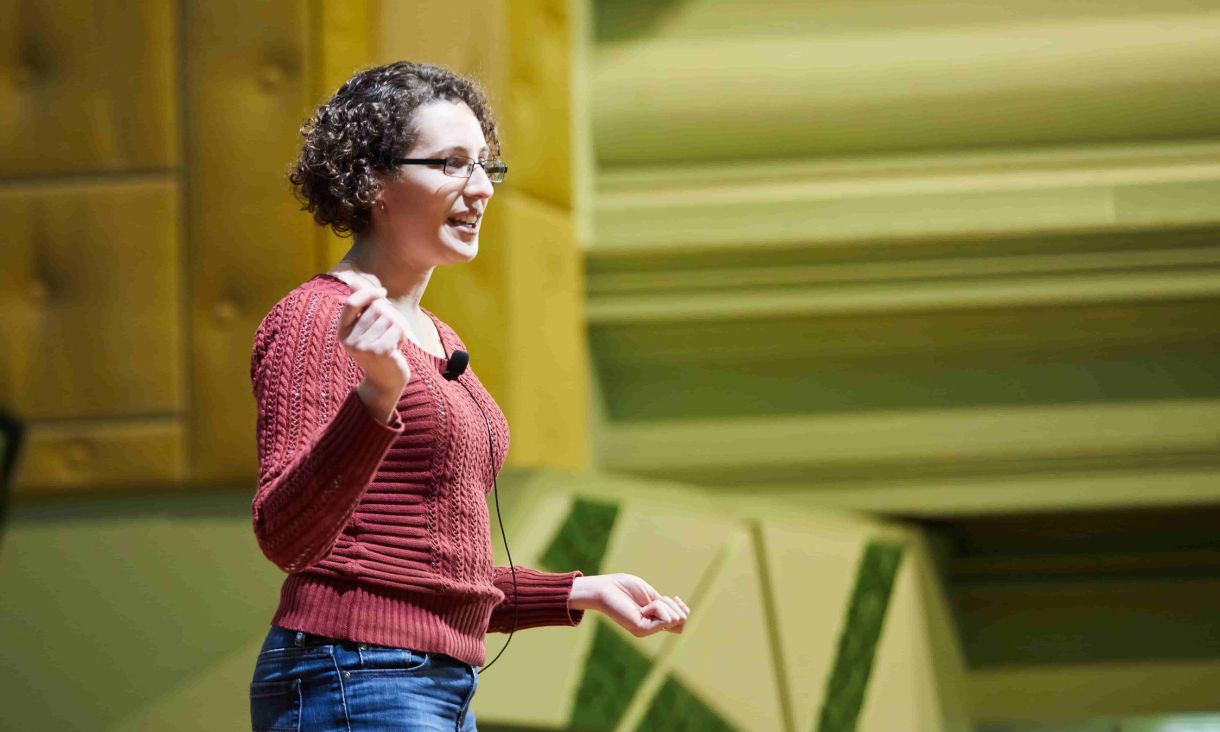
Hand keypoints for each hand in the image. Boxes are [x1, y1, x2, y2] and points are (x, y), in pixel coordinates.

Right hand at [334, 272, 411, 421]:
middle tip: (389, 331)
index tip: (382, 292)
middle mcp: (350, 340)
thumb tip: (353, 281)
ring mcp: (364, 347)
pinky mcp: (380, 352)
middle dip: (390, 315)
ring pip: (389, 317)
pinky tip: (398, 347)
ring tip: (392, 341)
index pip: (352, 303)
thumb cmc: (378, 349)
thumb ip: (361, 306)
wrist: (385, 382)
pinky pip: (397, 328)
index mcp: (343, 332)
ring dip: (397, 326)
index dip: (368, 293)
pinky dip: (402, 335)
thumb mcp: (366, 328)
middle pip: (376, 308)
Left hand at [569, 573, 689, 637]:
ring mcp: (647, 630)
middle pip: (681, 620)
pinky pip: (665, 618)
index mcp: (655, 619)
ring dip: (663, 604)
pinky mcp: (642, 630)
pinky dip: (657, 607)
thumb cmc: (625, 587)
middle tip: (651, 600)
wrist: (605, 588)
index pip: (681, 622)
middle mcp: (652, 627)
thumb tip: (684, 619)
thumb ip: (666, 607)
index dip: (683, 609)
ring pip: (675, 619)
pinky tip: (642, 608)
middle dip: (672, 604)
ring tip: (644, 604)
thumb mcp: (652, 596)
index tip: (674, 597)